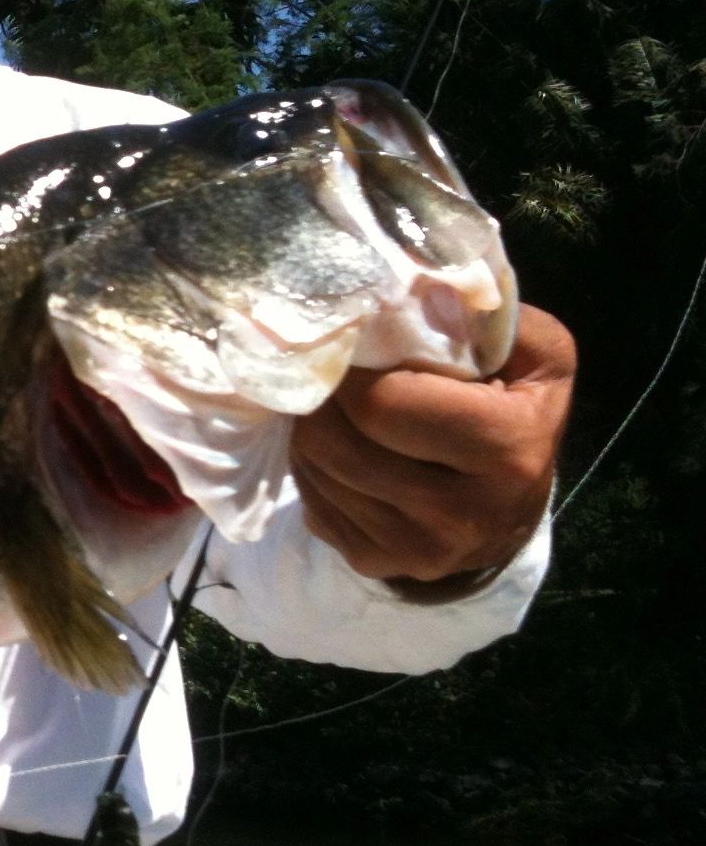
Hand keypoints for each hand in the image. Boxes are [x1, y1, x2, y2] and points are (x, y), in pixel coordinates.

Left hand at [291, 303, 575, 587]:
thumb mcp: (533, 354)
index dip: (354, 368)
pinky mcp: (377, 564)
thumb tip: (413, 282)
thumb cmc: (517, 412)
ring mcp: (416, 549)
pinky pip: (312, 501)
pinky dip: (315, 467)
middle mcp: (461, 514)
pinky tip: (344, 451)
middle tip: (331, 375)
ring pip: (314, 468)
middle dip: (322, 398)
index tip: (353, 347)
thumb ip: (485, 313)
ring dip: (312, 429)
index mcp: (505, 449)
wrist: (512, 510)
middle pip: (333, 440)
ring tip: (338, 410)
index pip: (380, 403)